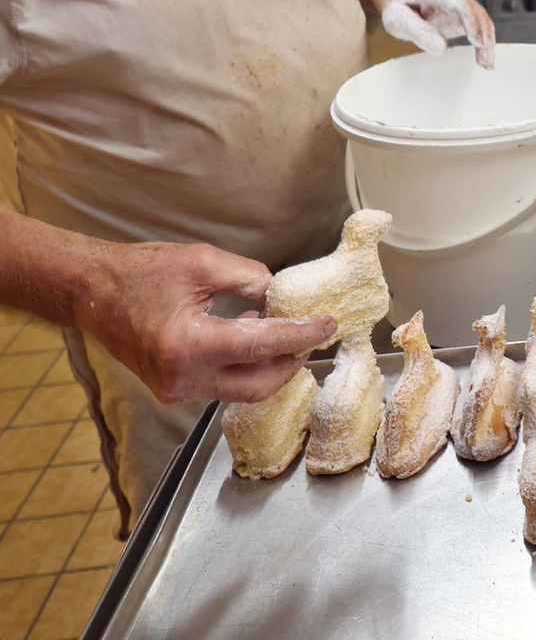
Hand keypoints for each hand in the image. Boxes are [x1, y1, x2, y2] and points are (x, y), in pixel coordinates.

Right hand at [80, 242, 335, 403]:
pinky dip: (245, 364)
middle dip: (292, 360)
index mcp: (189, 344)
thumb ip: (250, 278)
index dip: (301, 335)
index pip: (262, 346)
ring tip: (284, 328)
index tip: (328, 324)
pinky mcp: (173, 390)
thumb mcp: (204, 262)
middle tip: (312, 332)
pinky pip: (222, 383)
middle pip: (259, 384)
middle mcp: (182, 377)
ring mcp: (176, 390)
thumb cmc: (141, 272)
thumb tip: (281, 295)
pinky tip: (252, 335)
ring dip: (269, 363)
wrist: (91, 293)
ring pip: (242, 388)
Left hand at [381, 0, 495, 68]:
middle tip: (484, 60)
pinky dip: (485, 42)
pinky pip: (481, 26)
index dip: (471, 21)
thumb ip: (419, 32)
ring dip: (487, 41)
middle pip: (475, 11)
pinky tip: (485, 59)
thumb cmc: (400, 12)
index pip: (458, 3)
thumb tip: (442, 47)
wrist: (404, 5)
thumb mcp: (399, 21)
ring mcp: (462, 0)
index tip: (477, 42)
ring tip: (486, 64)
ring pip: (482, 19)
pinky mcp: (467, 13)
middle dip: (483, 35)